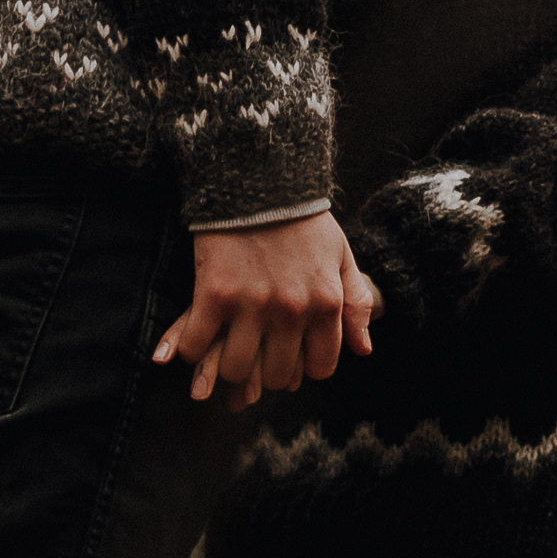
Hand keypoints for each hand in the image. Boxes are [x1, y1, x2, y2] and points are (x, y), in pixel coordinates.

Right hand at [153, 214, 375, 403]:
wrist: (260, 182)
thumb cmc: (303, 221)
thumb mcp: (342, 257)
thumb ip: (356, 305)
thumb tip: (363, 350)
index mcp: (327, 303)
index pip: (320, 367)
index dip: (306, 366)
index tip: (293, 353)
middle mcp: (292, 310)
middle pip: (277, 375)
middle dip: (268, 371)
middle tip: (258, 353)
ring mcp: (252, 305)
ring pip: (237, 369)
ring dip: (231, 365)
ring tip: (228, 347)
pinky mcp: (214, 294)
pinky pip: (199, 345)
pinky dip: (193, 349)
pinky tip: (199, 337)